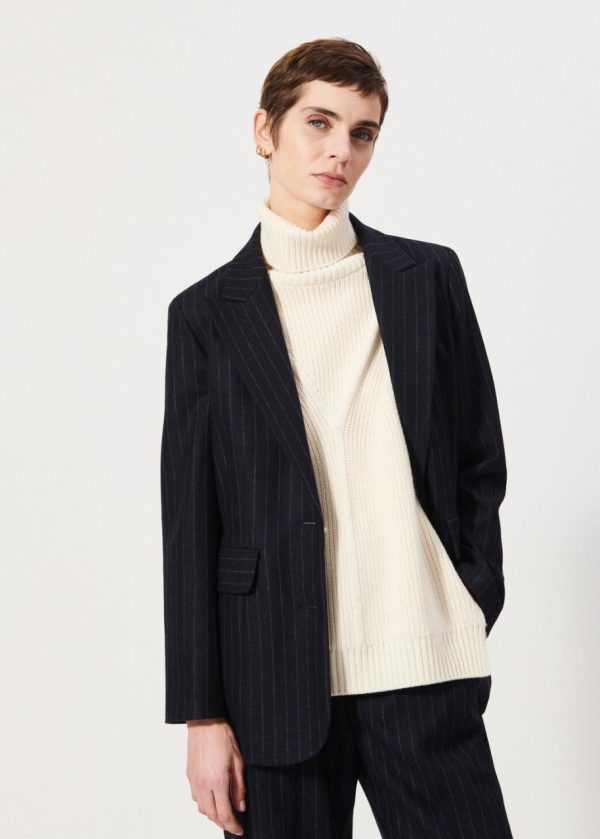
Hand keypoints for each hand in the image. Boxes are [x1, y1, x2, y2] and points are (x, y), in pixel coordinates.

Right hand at [186, 718, 245, 835]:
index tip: (240, 830)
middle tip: (234, 824)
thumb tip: (240, 806)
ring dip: (213, 815)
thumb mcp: (238, 760)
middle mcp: (203, 784)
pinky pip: (195, 797)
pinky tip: (213, 798)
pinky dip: (204, 803)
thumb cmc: (222, 735)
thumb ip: (239, 786)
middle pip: (211, 815)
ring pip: (201, 808)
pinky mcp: (189, 774)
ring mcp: (194, 780)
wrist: (204, 720)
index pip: (224, 814)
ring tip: (225, 812)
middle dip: (223, 823)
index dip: (233, 825)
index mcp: (217, 781)